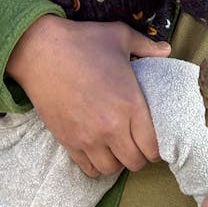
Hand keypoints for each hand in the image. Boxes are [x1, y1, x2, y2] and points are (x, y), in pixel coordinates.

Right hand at [7, 16, 170, 176]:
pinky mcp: (68, 141)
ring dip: (117, 160)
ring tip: (117, 147)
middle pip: (135, 162)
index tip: (154, 139)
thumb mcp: (121, 37)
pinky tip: (98, 150)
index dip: (158, 146)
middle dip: (140, 155)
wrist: (40, 51)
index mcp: (131, 104)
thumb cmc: (83, 42)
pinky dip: (96, 164)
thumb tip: (167, 50)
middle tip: (137, 143)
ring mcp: (88, 138)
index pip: (153, 146)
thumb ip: (147, 46)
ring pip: (111, 169)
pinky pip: (88, 168)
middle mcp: (112, 127)